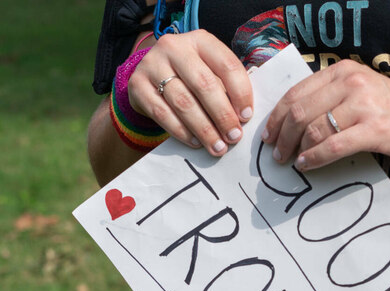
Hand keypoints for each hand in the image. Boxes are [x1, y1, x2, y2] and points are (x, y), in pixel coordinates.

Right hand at [128, 30, 253, 155]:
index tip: (247, 117)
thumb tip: (245, 117)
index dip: (241, 93)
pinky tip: (196, 142)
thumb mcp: (212, 72)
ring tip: (218, 147)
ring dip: (204, 129)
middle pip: (204, 85)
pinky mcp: (137, 84)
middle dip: (223, 116)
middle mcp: (174, 47)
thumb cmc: (194, 77)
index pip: (227, 65)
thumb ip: (229, 88)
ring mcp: (152, 64)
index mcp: (201, 40)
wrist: (153, 76)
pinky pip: (162, 113)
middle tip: (234, 137)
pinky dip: (181, 131)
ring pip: (183, 102)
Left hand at [262, 60, 389, 169]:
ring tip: (292, 161)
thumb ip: (334, 97)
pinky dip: (315, 158)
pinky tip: (307, 165)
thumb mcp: (363, 91)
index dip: (278, 116)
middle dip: (282, 135)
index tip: (269, 133)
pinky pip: (333, 145)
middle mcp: (351, 83)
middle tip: (276, 152)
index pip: (298, 92)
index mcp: (344, 71)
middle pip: (301, 111)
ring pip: (314, 129)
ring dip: (297, 149)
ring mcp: (363, 105)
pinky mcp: (374, 129)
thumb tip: (297, 120)